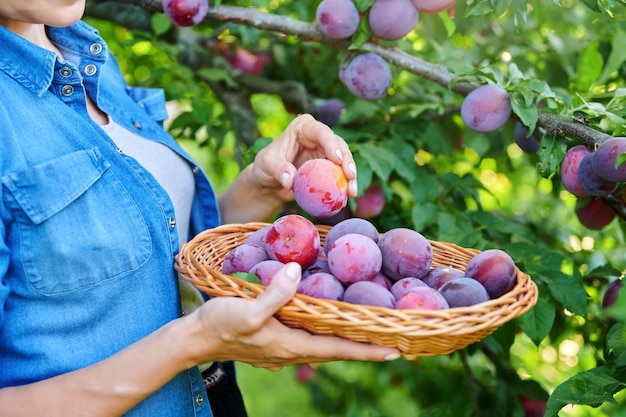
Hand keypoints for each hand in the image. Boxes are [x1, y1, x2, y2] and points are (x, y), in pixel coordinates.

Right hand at [187, 262, 399, 368]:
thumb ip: (274, 293)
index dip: (368, 350)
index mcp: (292, 345)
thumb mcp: (246, 309)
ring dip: (348, 342)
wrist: (196, 339)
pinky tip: (328, 324)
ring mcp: (284, 349)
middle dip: (365, 348)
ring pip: (324, 346)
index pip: (339, 348)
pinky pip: (310, 340)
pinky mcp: (275, 341)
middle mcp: (293, 351)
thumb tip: (296, 270)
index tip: (397, 350)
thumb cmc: (221, 325)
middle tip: (395, 342)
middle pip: (337, 350)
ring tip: (370, 334)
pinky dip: (327, 335)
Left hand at [249, 114, 357, 201]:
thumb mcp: (267, 164)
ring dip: (350, 177)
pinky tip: (346, 200)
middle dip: (347, 161)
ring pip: (344, 161)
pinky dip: (344, 187)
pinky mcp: (328, 169)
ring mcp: (325, 153)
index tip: (337, 159)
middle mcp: (318, 137)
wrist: (269, 182)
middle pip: (339, 146)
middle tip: (350, 177)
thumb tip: (290, 181)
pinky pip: (340, 177)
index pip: (321, 132)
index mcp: (304, 127)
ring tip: (351, 192)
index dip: (332, 144)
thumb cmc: (266, 166)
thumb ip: (279, 169)